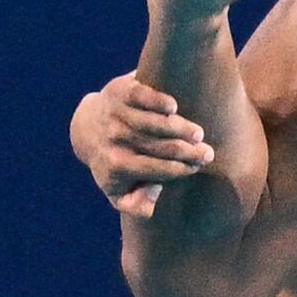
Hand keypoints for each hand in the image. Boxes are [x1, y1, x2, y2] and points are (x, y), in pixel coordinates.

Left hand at [71, 73, 213, 219]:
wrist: (88, 128)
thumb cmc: (113, 162)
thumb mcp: (118, 190)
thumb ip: (135, 205)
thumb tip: (152, 205)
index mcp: (115, 166)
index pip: (157, 169)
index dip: (181, 169)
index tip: (198, 167)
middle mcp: (114, 139)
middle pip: (161, 146)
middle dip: (189, 151)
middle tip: (208, 153)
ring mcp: (116, 114)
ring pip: (156, 122)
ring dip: (181, 128)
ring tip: (198, 133)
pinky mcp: (121, 92)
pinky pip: (144, 96)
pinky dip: (160, 102)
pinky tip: (174, 108)